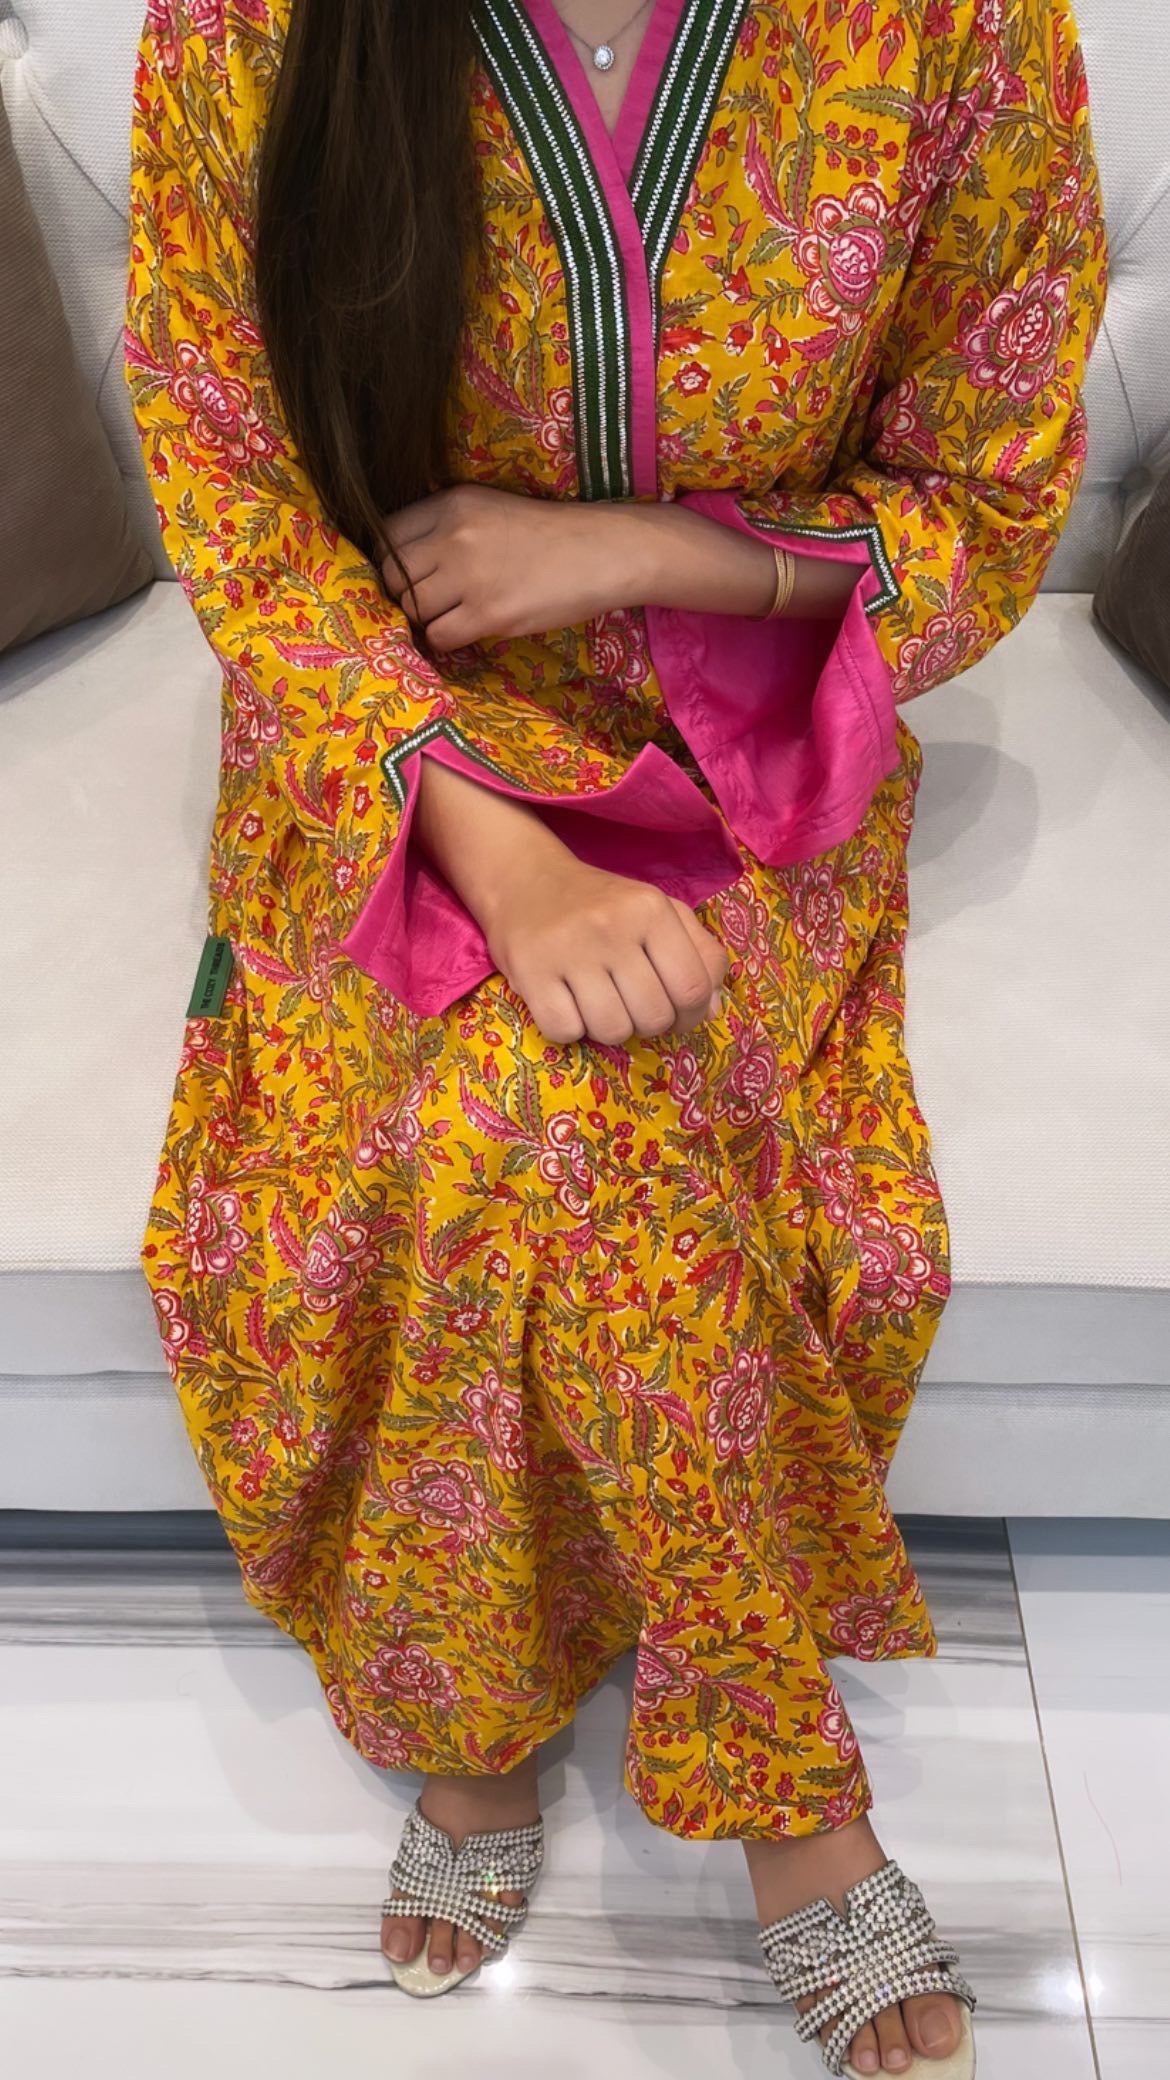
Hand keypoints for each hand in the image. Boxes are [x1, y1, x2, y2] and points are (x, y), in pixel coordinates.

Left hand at [378, 483, 644, 649]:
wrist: (605, 552)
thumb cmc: (550, 535)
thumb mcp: (490, 510)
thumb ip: (446, 528)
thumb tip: (402, 566)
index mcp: (451, 503)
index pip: (386, 536)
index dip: (389, 564)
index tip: (406, 578)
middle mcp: (453, 535)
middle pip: (393, 577)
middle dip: (404, 595)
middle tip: (429, 604)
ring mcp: (470, 575)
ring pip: (412, 609)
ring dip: (426, 620)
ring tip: (452, 617)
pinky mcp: (489, 612)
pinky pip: (439, 636)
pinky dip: (445, 641)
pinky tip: (467, 632)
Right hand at [478, 849, 728, 1046]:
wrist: (526, 879)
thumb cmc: (602, 904)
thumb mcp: (659, 912)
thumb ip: (699, 953)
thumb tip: (713, 1009)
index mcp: (651, 909)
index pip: (693, 989)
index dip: (691, 1015)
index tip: (675, 1013)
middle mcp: (612, 925)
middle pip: (654, 1016)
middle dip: (648, 1023)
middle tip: (631, 1004)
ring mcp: (568, 949)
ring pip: (612, 1030)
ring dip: (608, 1028)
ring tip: (598, 1001)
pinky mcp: (529, 971)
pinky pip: (565, 1031)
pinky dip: (568, 1028)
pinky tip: (566, 1001)